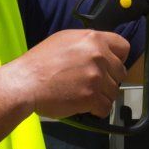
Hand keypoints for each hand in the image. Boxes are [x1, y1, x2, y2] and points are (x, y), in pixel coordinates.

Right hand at [3, 29, 129, 118]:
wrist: (24, 83)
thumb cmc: (39, 62)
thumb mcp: (64, 41)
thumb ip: (86, 44)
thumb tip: (101, 52)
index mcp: (93, 38)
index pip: (123, 47)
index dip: (118, 59)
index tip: (110, 67)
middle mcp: (98, 55)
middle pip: (120, 72)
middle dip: (109, 80)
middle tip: (92, 84)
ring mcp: (96, 76)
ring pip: (114, 91)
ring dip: (102, 96)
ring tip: (84, 96)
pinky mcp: (91, 96)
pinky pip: (106, 107)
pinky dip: (97, 110)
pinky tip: (84, 106)